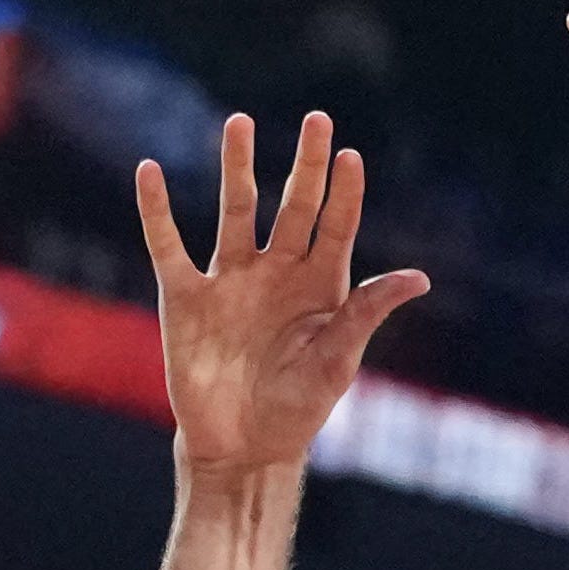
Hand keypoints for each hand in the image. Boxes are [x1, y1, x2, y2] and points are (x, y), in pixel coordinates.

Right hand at [134, 111, 427, 475]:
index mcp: (320, 285)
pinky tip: (148, 172)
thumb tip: (420, 278)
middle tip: (317, 120)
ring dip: (238, 167)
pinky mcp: (186, 297)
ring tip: (239, 124)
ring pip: (236, 211)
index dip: (343, 193)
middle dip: (306, 165)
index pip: (336, 226)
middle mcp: (278, 271)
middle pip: (294, 205)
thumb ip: (367, 313)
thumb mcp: (338, 362)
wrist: (241, 449)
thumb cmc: (296, 410)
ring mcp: (231, 279)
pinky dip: (156, 211)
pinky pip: (169, 246)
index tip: (349, 157)